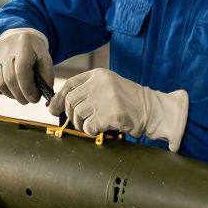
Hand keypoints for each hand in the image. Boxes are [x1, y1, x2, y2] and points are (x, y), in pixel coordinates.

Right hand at [0, 28, 53, 103]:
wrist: (17, 34)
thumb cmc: (33, 51)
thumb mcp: (45, 58)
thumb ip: (47, 75)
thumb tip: (43, 93)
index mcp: (24, 45)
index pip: (22, 72)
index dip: (28, 89)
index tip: (34, 98)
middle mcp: (5, 47)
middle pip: (9, 80)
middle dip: (20, 95)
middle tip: (26, 100)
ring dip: (10, 94)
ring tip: (18, 94)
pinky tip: (8, 88)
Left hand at [47, 69, 188, 150]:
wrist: (154, 110)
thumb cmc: (129, 102)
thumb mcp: (108, 88)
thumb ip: (87, 92)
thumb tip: (56, 105)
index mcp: (99, 75)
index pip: (70, 84)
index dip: (58, 99)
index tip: (53, 109)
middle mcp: (101, 83)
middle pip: (71, 100)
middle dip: (72, 115)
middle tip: (80, 123)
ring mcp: (107, 97)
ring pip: (79, 114)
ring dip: (82, 125)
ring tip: (93, 126)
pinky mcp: (112, 113)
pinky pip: (90, 126)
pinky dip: (91, 132)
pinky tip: (101, 130)